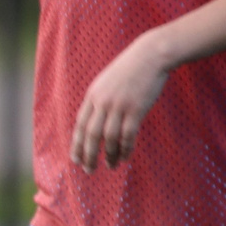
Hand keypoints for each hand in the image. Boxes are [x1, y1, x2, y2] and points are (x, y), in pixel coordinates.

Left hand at [70, 40, 171, 170]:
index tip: (75, 159)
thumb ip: (98, 100)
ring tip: (110, 166)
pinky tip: (125, 157)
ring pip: (109, 137)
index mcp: (92, 96)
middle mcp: (102, 102)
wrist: (150, 55)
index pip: (80, 125)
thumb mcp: (106, 82)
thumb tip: (94, 121)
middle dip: (88, 155)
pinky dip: (125, 148)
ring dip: (109, 155)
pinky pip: (128, 134)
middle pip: (91, 134)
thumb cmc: (129, 69)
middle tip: (88, 170)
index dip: (77, 144)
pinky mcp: (136, 109)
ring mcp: (119, 106)